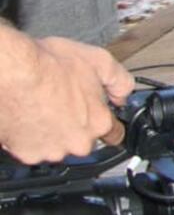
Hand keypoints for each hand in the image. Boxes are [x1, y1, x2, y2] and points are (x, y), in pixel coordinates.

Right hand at [0, 37, 131, 163]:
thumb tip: (122, 95)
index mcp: (98, 122)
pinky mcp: (25, 154)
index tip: (101, 118)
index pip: (115, 134)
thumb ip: (120, 81)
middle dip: (75, 124)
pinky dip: (30, 136)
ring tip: (42, 106)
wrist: (9, 72)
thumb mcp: (99, 60)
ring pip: (56, 144)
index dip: (108, 123)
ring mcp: (50, 151)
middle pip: (82, 139)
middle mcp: (77, 143)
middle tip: (62, 102)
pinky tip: (28, 116)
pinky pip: (32, 147)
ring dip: (52, 131)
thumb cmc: (47, 64)